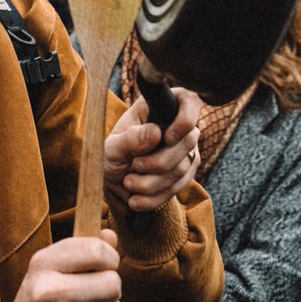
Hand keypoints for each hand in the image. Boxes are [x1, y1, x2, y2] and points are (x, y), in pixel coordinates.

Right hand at [0, 231, 122, 301]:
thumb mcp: (46, 273)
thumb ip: (80, 251)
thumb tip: (110, 236)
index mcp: (42, 265)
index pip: (96, 249)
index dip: (109, 257)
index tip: (103, 266)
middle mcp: (50, 291)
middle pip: (113, 282)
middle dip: (109, 291)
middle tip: (90, 298)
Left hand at [103, 89, 201, 211]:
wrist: (112, 179)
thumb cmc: (111, 154)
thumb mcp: (112, 146)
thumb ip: (130, 139)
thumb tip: (156, 132)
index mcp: (157, 107)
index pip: (188, 101)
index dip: (185, 120)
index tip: (167, 138)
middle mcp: (177, 126)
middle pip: (187, 142)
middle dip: (158, 162)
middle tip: (133, 166)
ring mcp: (185, 150)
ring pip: (182, 168)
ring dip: (152, 182)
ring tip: (128, 182)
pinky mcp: (185, 173)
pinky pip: (178, 187)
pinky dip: (155, 197)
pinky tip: (136, 200)